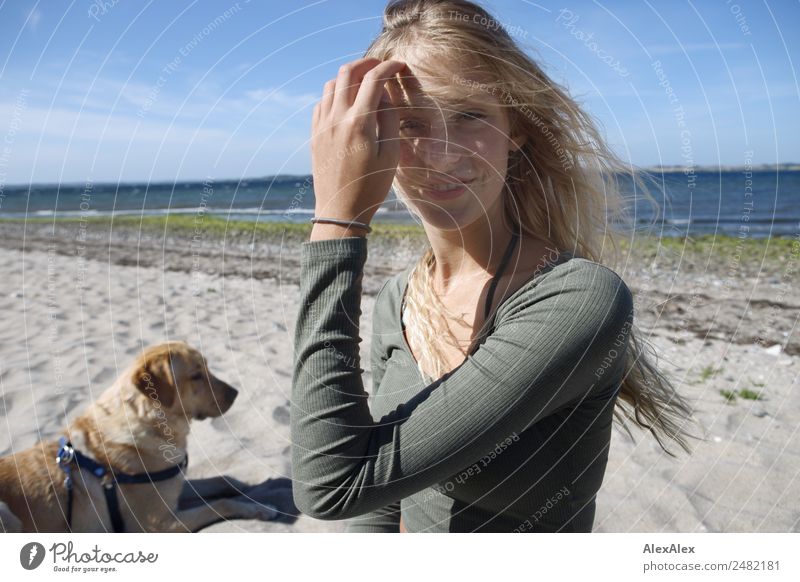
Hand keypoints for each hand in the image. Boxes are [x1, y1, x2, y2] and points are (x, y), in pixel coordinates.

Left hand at [311, 57, 405, 226]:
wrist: (340, 211)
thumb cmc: (370, 187)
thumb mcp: (390, 155)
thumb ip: (389, 120)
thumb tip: (383, 95)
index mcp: (359, 123)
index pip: (374, 79)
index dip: (389, 67)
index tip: (400, 66)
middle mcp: (337, 118)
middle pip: (348, 72)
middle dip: (367, 64)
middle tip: (381, 67)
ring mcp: (322, 125)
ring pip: (332, 84)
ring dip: (349, 77)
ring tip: (365, 84)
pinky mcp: (314, 134)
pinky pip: (322, 102)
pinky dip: (335, 93)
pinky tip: (347, 103)